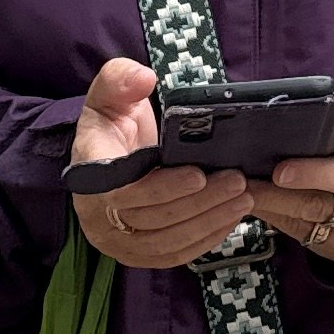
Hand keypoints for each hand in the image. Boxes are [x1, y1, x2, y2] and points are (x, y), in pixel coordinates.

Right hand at [70, 57, 257, 271]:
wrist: (107, 157)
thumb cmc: (110, 125)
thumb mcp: (108, 93)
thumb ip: (120, 79)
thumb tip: (144, 78)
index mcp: (89, 177)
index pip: (123, 193)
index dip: (162, 189)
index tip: (198, 175)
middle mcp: (98, 217)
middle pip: (152, 221)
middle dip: (199, 204)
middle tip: (237, 181)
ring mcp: (117, 242)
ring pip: (167, 242)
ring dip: (209, 222)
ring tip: (244, 198)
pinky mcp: (139, 255)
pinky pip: (173, 255)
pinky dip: (205, 240)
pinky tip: (230, 219)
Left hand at [246, 132, 333, 270]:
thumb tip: (296, 130)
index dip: (313, 174)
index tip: (280, 172)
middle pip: (318, 206)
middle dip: (274, 195)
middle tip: (241, 184)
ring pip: (306, 227)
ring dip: (270, 210)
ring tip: (242, 194)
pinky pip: (305, 240)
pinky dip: (280, 223)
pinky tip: (262, 209)